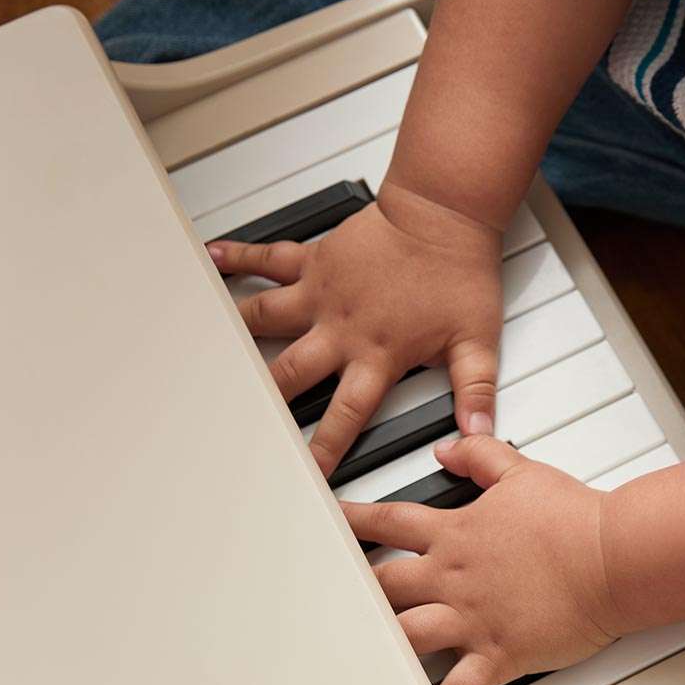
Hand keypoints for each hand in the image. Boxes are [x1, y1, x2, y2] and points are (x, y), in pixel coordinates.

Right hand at [208, 180, 502, 475]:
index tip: (308, 472)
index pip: (347, 414)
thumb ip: (476, 390)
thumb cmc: (458, 270)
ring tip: (205, 349)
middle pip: (290, 373)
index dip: (326, 448)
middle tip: (240, 419)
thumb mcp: (476, 340)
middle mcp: (341, 328)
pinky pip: (269, 259)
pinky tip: (212, 259)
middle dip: (265, 401)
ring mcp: (322, 294)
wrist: (444, 212)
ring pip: (266, 317)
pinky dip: (239, 258)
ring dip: (236, 332)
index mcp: (377, 354)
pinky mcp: (315, 261)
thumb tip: (480, 434)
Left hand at [342, 435, 624, 684]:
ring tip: (353, 657)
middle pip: (383, 584)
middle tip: (327, 598)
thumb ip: (478, 457)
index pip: (388, 522)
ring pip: (405, 633)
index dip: (352, 521)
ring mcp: (471, 618)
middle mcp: (453, 577)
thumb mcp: (519, 473)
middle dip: (353, 590)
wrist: (612, 556)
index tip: (328, 523)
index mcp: (455, 534)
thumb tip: (449, 449)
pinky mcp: (497, 653)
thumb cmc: (574, 519)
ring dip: (380, 644)